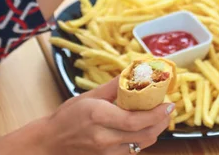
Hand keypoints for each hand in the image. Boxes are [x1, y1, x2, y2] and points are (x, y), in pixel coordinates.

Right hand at [43, 78, 172, 154]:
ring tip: (159, 116)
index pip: (136, 120)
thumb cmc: (67, 116)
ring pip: (141, 145)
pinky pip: (132, 150)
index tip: (169, 103)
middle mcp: (104, 138)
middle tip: (168, 108)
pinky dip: (142, 138)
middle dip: (162, 122)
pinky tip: (143, 127)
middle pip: (144, 135)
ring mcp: (106, 152)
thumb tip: (134, 71)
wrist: (50, 143)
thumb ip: (113, 86)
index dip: (156, 113)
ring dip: (155, 130)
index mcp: (99, 117)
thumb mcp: (89, 96)